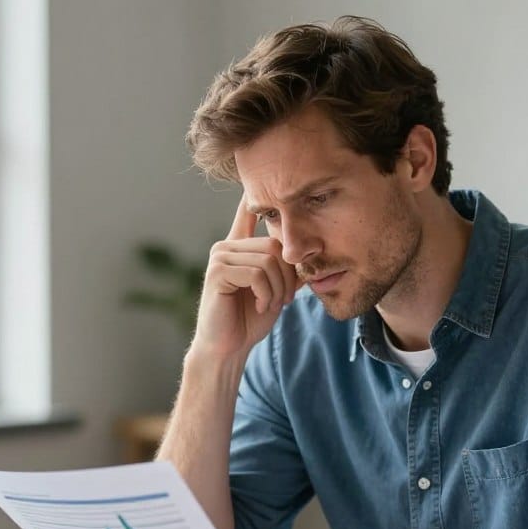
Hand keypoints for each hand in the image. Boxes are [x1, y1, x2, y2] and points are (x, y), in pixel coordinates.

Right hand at [190, 195, 298, 362]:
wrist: (229, 347)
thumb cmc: (250, 319)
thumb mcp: (276, 290)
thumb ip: (288, 270)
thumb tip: (310, 253)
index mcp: (239, 247)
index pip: (247, 215)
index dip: (253, 198)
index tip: (257, 182)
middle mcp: (226, 246)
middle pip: (274, 245)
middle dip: (287, 276)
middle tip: (284, 299)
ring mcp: (219, 256)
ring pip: (268, 260)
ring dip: (278, 288)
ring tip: (270, 304)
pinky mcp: (216, 272)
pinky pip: (256, 273)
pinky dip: (265, 293)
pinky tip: (258, 305)